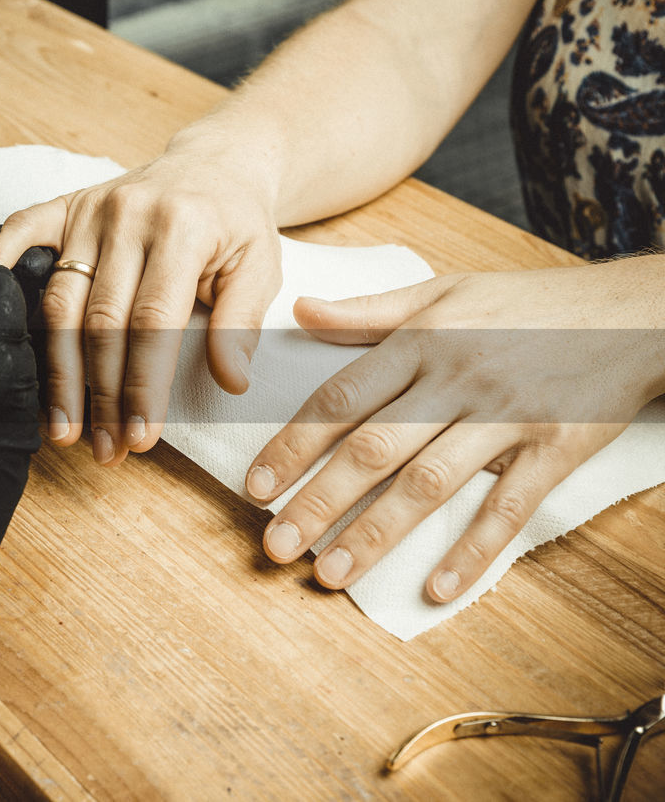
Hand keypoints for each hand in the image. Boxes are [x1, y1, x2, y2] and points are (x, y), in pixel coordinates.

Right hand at [0, 148, 281, 466]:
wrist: (214, 164)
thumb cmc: (236, 224)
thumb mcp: (260, 266)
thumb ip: (242, 322)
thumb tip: (231, 382)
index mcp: (183, 227)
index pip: (154, 322)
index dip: (143, 385)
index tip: (140, 437)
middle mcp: (128, 215)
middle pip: (101, 321)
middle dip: (102, 394)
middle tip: (104, 449)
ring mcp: (89, 209)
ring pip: (59, 301)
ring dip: (59, 372)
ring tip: (64, 427)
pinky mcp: (64, 206)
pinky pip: (20, 236)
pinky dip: (0, 271)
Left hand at [247, 259, 664, 601]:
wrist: (633, 310)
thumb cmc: (526, 304)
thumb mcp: (442, 291)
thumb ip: (367, 311)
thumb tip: (299, 312)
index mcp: (421, 342)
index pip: (340, 399)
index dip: (292, 446)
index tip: (254, 488)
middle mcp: (456, 380)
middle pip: (374, 448)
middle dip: (318, 501)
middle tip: (275, 547)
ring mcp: (507, 417)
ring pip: (429, 483)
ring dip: (376, 534)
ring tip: (332, 575)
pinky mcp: (556, 448)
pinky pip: (508, 507)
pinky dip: (473, 551)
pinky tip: (436, 589)